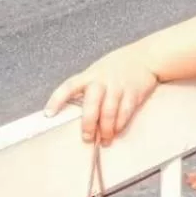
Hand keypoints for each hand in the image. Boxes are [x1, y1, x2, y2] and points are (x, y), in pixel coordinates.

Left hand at [45, 50, 159, 144]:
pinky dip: (120, 124)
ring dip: (106, 129)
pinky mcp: (133, 92)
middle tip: (87, 138)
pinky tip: (117, 131)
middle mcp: (102, 80)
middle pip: (91, 105)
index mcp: (89, 75)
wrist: (146, 56)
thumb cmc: (117, 66)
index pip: (68, 86)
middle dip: (88, 124)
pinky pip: (124, 112)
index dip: (57, 100)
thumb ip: (87, 88)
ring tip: (105, 140)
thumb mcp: (98, 71)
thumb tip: (77, 115)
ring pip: (109, 112)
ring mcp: (118, 86)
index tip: (48, 114)